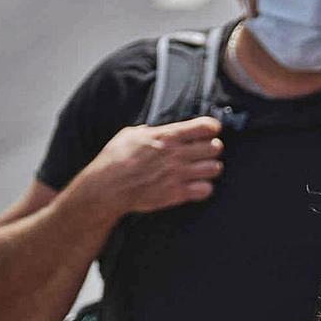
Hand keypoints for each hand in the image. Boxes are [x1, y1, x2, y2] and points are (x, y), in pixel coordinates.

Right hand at [75, 117, 223, 215]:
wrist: (105, 189)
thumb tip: (153, 129)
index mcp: (166, 137)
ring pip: (214, 168)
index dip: (212, 128)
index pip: (205, 126)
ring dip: (210, 168)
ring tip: (202, 169)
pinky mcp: (176, 194)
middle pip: (215, 147)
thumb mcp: (129, 135)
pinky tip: (196, 186)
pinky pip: (205, 190)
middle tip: (205, 151)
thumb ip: (148, 131)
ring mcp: (178, 175)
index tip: (210, 131)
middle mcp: (176, 155)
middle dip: (212, 148)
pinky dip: (204, 188)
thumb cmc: (113, 161)